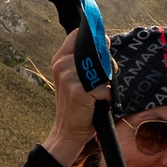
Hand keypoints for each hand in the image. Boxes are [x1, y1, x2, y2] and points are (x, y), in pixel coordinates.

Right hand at [45, 29, 98, 166]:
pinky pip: (104, 88)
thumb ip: (88, 61)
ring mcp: (68, 77)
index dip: (95, 40)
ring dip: (106, 83)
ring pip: (102, 70)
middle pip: (94, 50)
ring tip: (98, 94)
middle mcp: (62, 65)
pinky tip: (97, 104)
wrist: (68, 132)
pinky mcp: (78, 91)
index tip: (103, 48)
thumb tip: (107, 41)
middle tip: (105, 79)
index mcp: (60, 59)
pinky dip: (106, 98)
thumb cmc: (78, 105)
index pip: (77, 35)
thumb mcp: (77, 78)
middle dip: (106, 63)